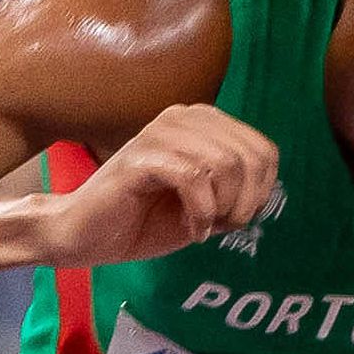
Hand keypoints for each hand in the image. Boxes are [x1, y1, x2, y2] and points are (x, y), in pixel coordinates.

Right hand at [34, 105, 279, 269]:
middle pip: (250, 157)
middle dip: (245, 203)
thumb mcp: (205, 207)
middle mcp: (183, 117)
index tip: (235, 218)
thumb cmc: (144, 220)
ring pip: (225, 164)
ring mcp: (160, 133)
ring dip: (222, 209)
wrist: (86, 236)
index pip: (264, 150)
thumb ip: (236, 193)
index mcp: (202, 123)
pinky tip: (191, 229)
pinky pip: (194, 178)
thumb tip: (267, 191)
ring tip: (202, 227)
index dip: (261, 193)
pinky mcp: (141, 157)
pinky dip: (201, 213)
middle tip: (220, 226)